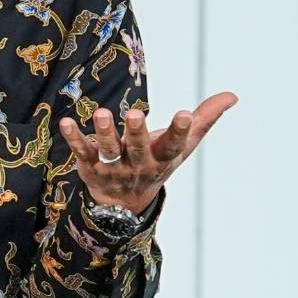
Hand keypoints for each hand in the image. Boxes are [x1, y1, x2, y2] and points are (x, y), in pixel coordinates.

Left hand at [58, 91, 238, 214]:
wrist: (125, 203)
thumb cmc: (158, 161)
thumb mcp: (182, 145)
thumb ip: (205, 119)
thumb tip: (232, 95)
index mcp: (162, 157)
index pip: (174, 145)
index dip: (180, 130)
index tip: (185, 114)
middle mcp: (138, 164)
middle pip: (137, 148)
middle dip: (136, 132)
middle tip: (136, 113)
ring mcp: (113, 167)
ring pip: (108, 150)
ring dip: (104, 133)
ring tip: (102, 114)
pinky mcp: (91, 165)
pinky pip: (82, 152)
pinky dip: (74, 139)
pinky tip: (65, 123)